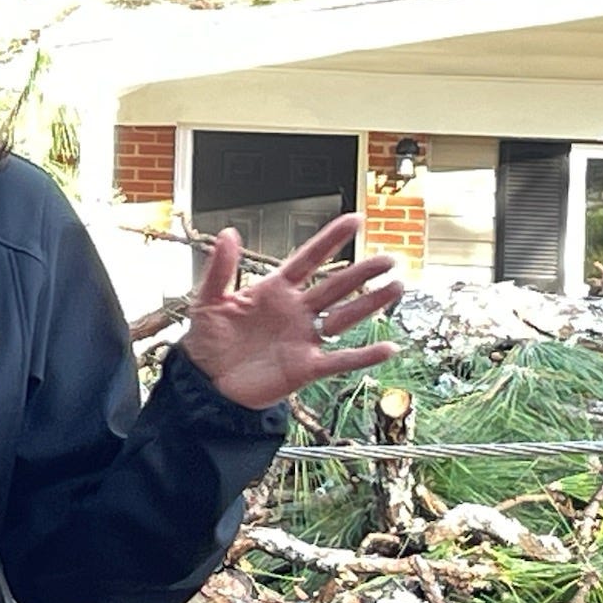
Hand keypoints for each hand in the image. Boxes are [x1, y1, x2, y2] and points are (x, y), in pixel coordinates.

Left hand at [178, 213, 401, 409]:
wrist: (206, 382)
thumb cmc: (208, 340)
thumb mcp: (208, 301)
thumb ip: (220, 269)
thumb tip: (229, 233)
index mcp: (274, 290)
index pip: (308, 260)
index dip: (330, 240)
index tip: (356, 219)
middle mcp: (295, 311)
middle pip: (335, 286)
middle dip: (362, 273)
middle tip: (389, 258)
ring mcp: (303, 338)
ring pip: (344, 317)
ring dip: (371, 304)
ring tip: (396, 287)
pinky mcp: (305, 367)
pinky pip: (340, 360)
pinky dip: (364, 356)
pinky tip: (389, 348)